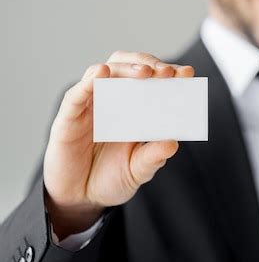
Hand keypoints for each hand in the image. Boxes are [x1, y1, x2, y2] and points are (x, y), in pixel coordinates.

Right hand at [43, 51, 193, 237]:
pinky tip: (102, 73)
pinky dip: (89, 81)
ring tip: (144, 72)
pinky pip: (77, 94)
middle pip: (127, 65)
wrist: (79, 198)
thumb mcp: (137, 171)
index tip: (187, 74)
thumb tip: (172, 143)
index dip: (168, 73)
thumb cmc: (108, 178)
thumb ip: (153, 157)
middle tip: (167, 72)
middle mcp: (111, 100)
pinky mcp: (68, 117)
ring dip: (125, 68)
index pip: (150, 80)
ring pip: (103, 72)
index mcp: (133, 108)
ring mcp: (89, 106)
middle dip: (148, 64)